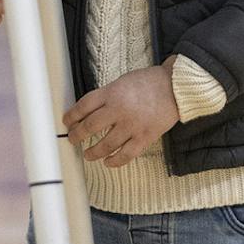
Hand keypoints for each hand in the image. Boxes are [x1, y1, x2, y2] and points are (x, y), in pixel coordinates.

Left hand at [65, 64, 179, 167]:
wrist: (176, 87)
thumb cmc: (150, 82)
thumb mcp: (122, 81)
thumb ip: (107, 96)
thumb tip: (90, 112)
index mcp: (111, 93)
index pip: (83, 107)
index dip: (71, 117)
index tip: (67, 122)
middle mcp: (118, 110)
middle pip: (89, 127)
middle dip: (77, 136)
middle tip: (73, 140)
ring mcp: (132, 125)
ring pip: (105, 145)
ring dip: (93, 152)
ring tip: (88, 154)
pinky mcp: (144, 137)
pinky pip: (126, 155)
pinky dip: (114, 161)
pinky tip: (108, 162)